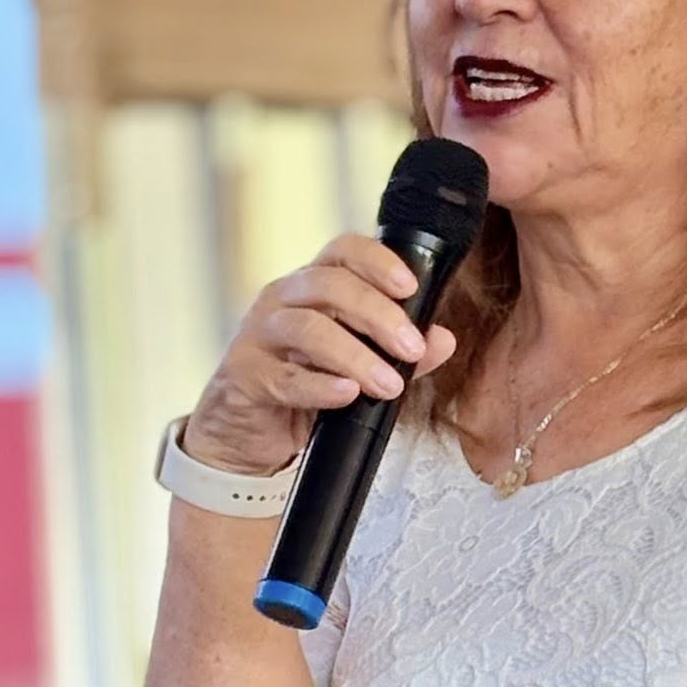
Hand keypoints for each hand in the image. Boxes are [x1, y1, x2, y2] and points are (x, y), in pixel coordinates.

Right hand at [182, 235, 457, 475]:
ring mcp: (257, 335)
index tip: (411, 287)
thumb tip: (443, 340)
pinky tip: (347, 394)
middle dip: (378, 316)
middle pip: (330, 286)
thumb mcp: (356, 366)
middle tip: (411, 349)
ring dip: (356, 356)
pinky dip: (320, 386)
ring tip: (389, 386)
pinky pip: (284, 376)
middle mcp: (281, 300)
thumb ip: (398, 353)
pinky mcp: (244, 375)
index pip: (342, 251)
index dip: (377, 261)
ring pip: (308, 329)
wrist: (247, 434)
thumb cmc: (303, 387)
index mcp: (310, 286)